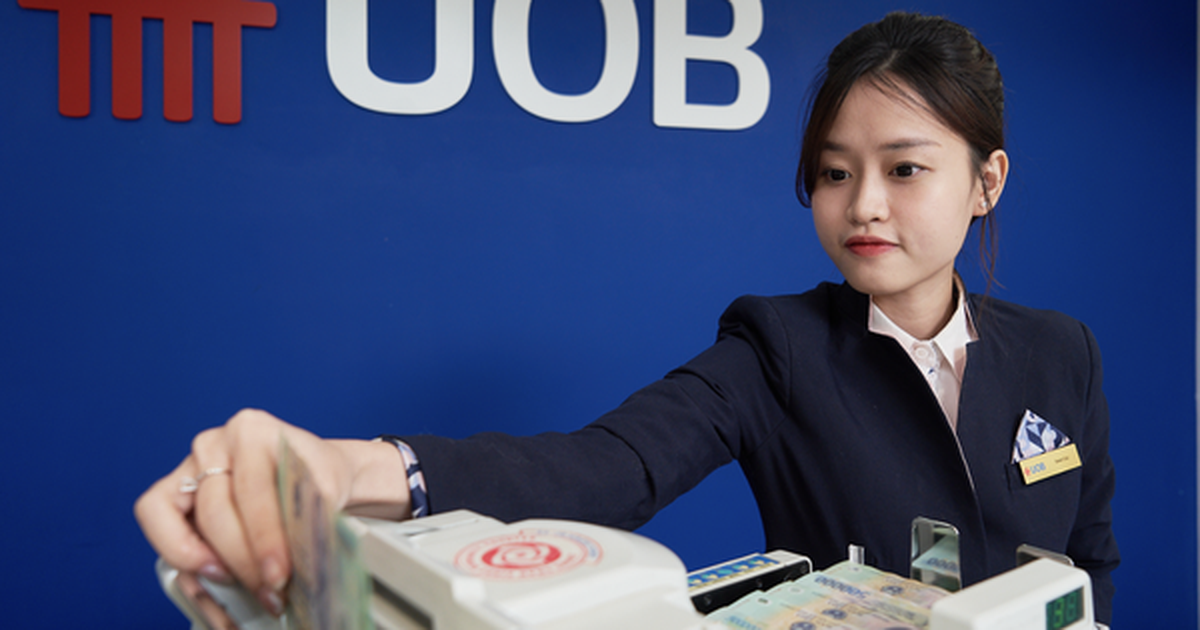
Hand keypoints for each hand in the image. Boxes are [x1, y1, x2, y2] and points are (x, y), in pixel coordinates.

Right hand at [134, 409, 410, 617]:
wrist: (313, 476)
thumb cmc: (316, 478)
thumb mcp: (327, 485)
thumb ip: (313, 511)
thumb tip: (304, 553)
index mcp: (251, 429)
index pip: (251, 488)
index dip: (264, 537)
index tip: (281, 575)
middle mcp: (213, 445)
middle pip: (214, 511)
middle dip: (243, 560)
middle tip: (271, 592)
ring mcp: (188, 472)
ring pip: (179, 527)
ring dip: (212, 572)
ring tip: (245, 594)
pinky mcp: (174, 502)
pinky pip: (162, 537)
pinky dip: (189, 574)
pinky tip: (218, 598)